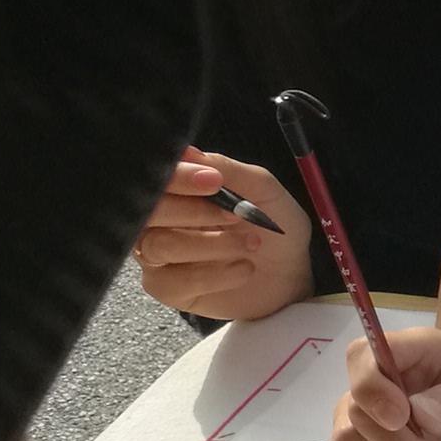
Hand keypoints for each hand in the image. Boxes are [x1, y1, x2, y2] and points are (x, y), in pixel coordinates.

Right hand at [134, 148, 311, 320]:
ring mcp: (158, 255)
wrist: (294, 273)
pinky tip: (244, 269)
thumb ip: (226, 169)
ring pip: (159, 245)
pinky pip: (173, 281)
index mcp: (177, 191)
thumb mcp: (263, 189)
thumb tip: (187, 152)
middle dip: (194, 212)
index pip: (155, 178)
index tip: (213, 181)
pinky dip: (216, 275)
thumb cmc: (275, 226)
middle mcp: (159, 220)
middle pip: (146, 211)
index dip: (177, 178)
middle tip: (236, 215)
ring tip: (251, 243)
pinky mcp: (168, 288)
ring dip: (212, 244)